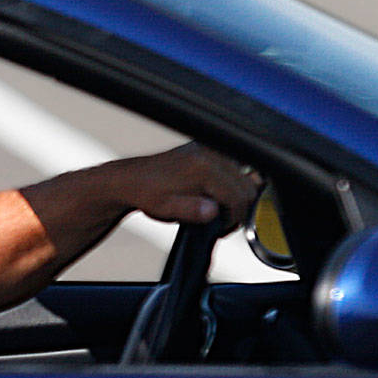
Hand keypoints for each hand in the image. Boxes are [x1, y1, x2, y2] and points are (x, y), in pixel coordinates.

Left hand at [117, 143, 260, 231]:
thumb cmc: (147, 195)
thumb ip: (192, 211)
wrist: (130, 179)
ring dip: (237, 196)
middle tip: (220, 223)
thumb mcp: (167, 209)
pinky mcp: (207, 148)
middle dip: (238, 209)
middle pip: (247, 186)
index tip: (221, 230)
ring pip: (244, 177)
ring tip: (217, 210)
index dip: (234, 219)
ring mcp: (209, 148)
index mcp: (202, 168)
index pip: (238, 196)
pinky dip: (231, 184)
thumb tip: (213, 211)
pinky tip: (216, 197)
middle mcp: (209, 153)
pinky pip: (234, 168)